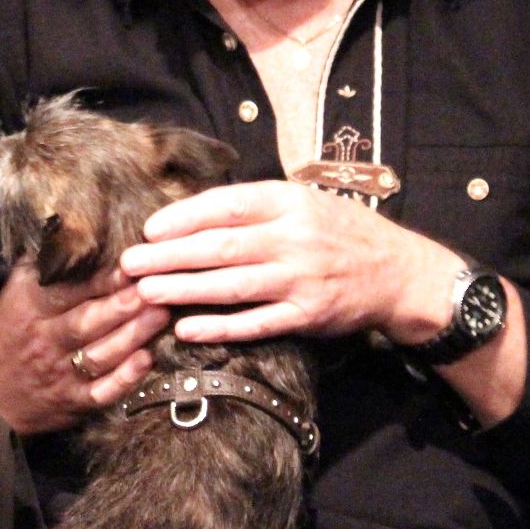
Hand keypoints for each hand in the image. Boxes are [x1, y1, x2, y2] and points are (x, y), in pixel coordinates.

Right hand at [0, 262, 169, 434]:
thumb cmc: (2, 339)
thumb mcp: (11, 297)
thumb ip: (39, 268)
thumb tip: (66, 230)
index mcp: (29, 310)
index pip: (69, 291)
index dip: (102, 278)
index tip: (131, 263)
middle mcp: (45, 341)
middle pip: (87, 322)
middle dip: (124, 305)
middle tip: (155, 288)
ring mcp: (59, 374)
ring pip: (100, 355)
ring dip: (133, 336)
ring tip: (161, 315)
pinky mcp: (71, 402)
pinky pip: (101, 392)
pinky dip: (124, 378)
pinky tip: (145, 361)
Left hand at [118, 180, 466, 343]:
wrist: (398, 271)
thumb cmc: (342, 230)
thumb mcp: (306, 200)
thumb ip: (258, 206)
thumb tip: (195, 213)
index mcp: (290, 202)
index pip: (227, 206)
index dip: (184, 218)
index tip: (150, 229)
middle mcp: (294, 238)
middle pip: (220, 247)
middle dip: (169, 256)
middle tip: (130, 264)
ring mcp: (301, 279)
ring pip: (231, 285)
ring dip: (183, 290)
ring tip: (145, 292)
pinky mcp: (307, 315)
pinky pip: (255, 323)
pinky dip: (219, 327)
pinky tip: (187, 328)